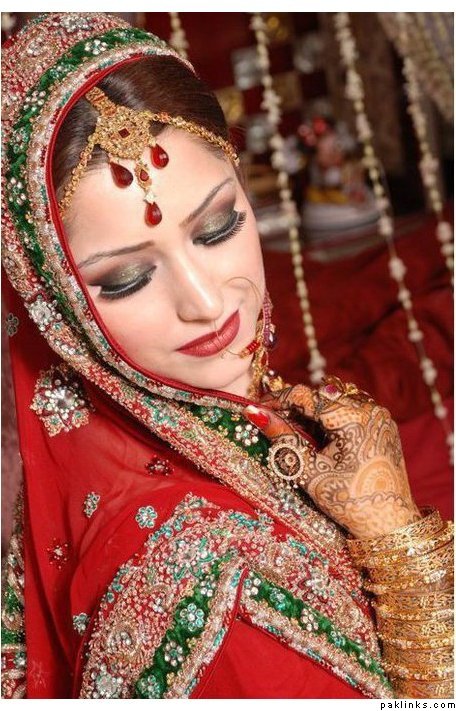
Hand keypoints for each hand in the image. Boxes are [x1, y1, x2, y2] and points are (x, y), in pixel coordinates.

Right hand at [243, 377, 421, 538]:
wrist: (390, 521)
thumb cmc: (350, 501)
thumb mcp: (311, 471)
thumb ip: (283, 439)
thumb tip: (255, 414)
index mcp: (352, 419)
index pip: (306, 396)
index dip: (278, 400)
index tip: (259, 408)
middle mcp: (370, 409)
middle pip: (321, 394)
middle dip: (296, 406)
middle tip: (275, 423)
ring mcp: (379, 415)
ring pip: (337, 398)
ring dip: (315, 409)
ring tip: (298, 430)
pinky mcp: (383, 424)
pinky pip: (352, 407)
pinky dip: (333, 415)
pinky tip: (322, 434)